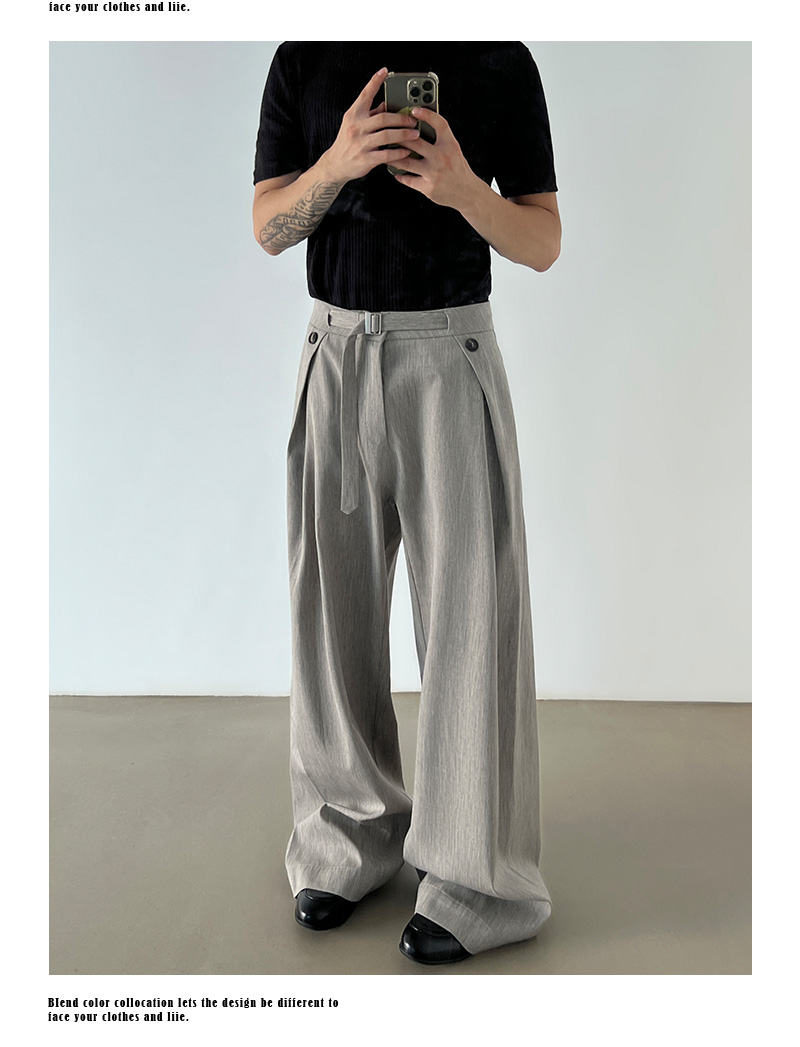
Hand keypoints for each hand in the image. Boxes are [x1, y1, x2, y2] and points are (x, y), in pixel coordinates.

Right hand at [320, 68, 421, 183]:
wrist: (335, 164)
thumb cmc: (348, 142)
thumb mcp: (355, 124)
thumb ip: (371, 114)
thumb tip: (387, 104)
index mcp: (354, 115)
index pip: (365, 95)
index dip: (374, 82)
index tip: (384, 71)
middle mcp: (356, 127)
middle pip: (383, 118)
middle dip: (401, 118)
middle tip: (413, 120)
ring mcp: (361, 144)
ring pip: (387, 136)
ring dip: (404, 134)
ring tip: (415, 134)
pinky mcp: (365, 159)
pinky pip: (386, 155)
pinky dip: (398, 153)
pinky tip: (407, 151)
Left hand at [390, 107, 482, 210]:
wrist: (467, 192)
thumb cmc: (457, 169)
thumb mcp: (453, 149)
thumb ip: (439, 138)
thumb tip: (418, 126)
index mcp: (450, 145)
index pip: (439, 124)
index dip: (427, 115)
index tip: (414, 110)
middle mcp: (442, 157)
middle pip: (416, 143)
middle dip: (400, 137)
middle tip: (388, 132)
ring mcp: (434, 173)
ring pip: (407, 163)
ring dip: (393, 157)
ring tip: (385, 152)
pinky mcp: (428, 187)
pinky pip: (408, 180)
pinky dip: (400, 175)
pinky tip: (395, 172)